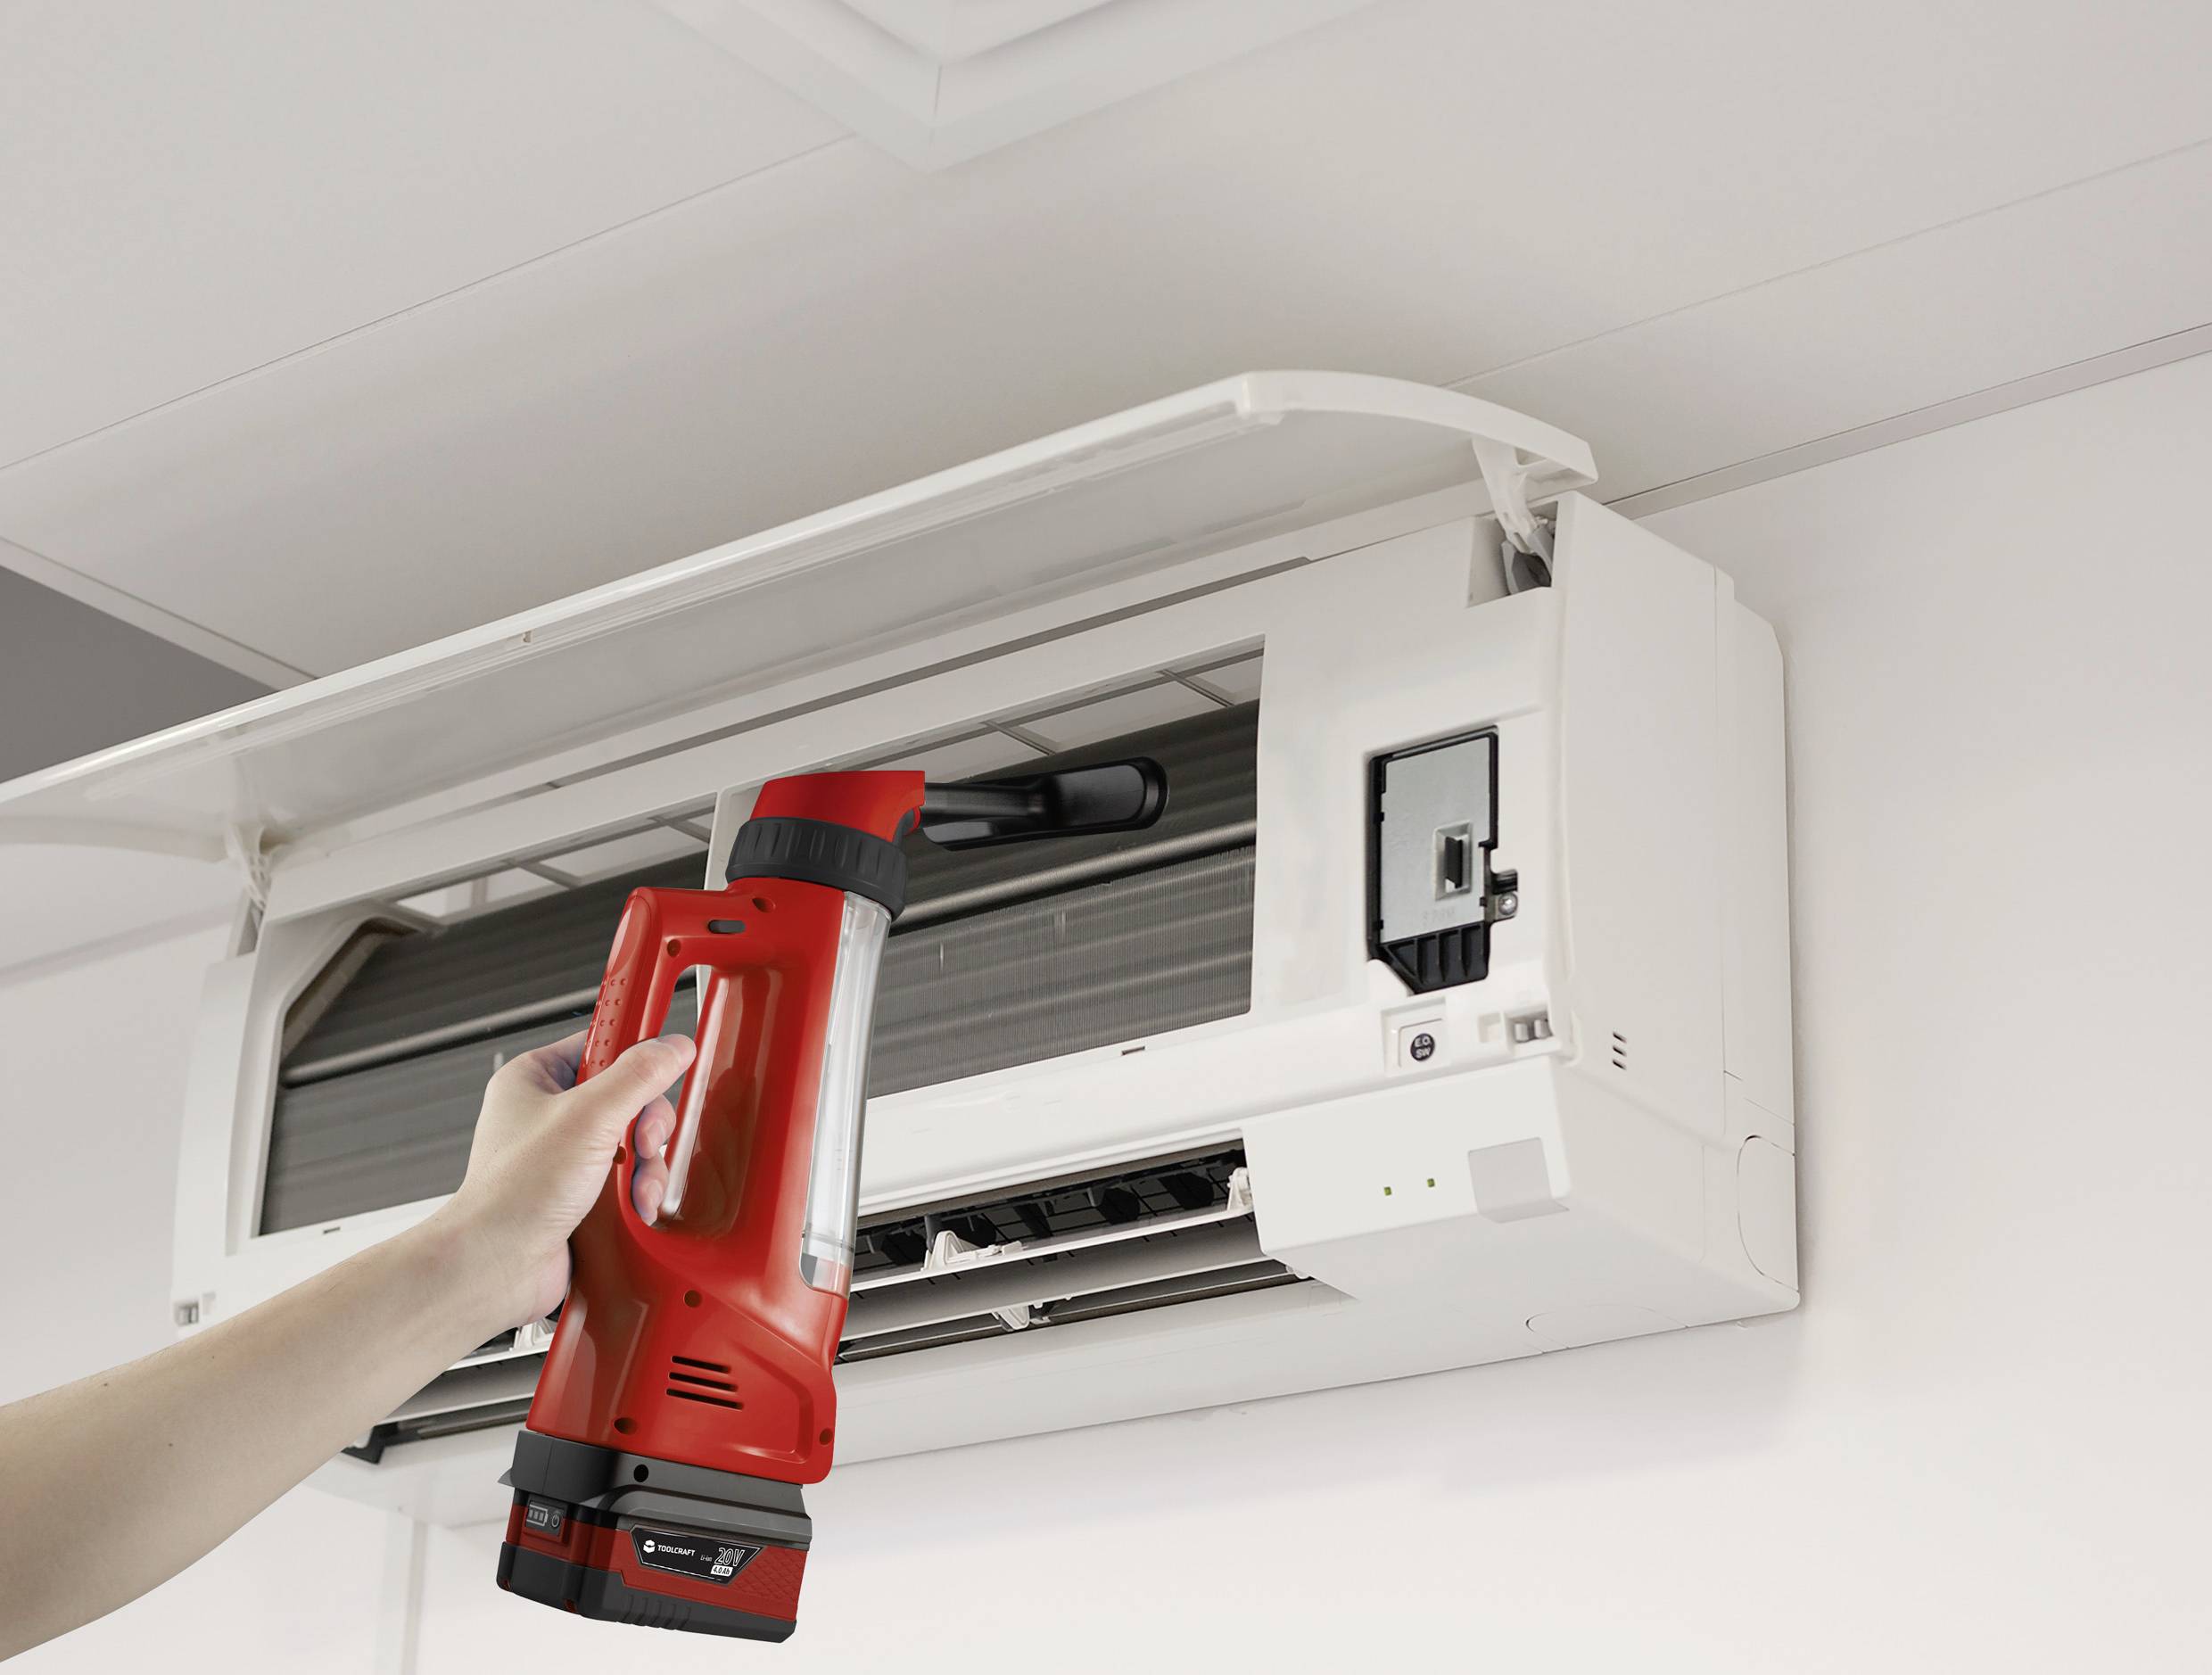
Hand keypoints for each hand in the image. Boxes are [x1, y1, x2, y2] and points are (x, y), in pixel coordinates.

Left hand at [428, 1030, 695, 1331]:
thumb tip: (673, 1047)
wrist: (497, 1267)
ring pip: (634, 1140)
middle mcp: (549, 1114)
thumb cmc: (513, 1194)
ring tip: (635, 1187)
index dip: (635, 1053)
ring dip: (647, 1165)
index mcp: (535, 1079)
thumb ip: (637, 1076)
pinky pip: (627, 1177)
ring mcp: (565, 1155)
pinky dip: (637, 1191)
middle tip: (642, 1142)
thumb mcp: (589, 1118)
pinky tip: (633, 1206)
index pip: (601, 1044)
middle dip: (647, 1126)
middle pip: (629, 1096)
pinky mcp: (581, 1192)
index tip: (662, 1059)